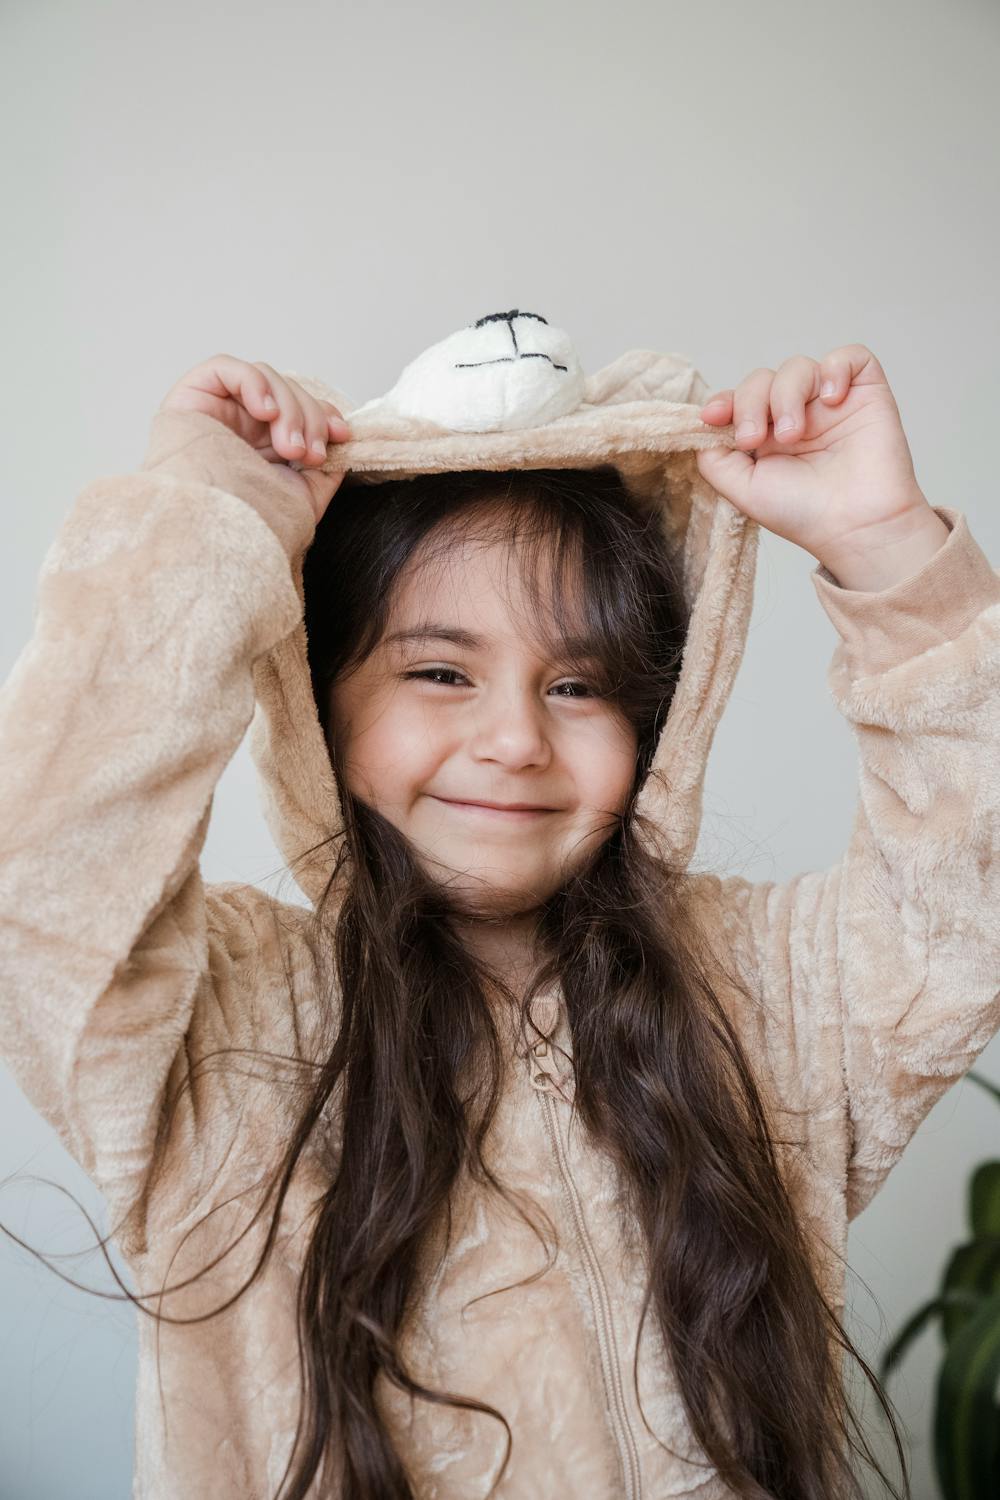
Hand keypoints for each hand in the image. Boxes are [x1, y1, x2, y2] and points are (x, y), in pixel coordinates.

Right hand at [156, 354, 351, 525]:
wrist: (219, 536)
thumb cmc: (254, 524)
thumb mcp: (304, 496)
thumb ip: (325, 468)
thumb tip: (341, 442)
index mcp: (262, 447)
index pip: (297, 409)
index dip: (323, 414)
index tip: (341, 436)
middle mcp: (239, 426)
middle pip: (285, 392)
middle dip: (309, 417)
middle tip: (311, 454)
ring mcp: (215, 411)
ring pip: (264, 379)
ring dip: (289, 408)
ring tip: (291, 448)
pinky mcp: (190, 398)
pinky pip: (225, 368)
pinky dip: (255, 383)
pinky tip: (266, 412)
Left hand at [694, 344, 942, 581]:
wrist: (855, 526)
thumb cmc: (804, 514)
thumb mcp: (741, 489)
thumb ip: (713, 457)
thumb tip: (702, 425)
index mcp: (766, 436)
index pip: (738, 401)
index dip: (724, 401)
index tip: (713, 416)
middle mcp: (796, 415)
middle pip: (761, 379)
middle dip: (750, 403)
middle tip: (755, 439)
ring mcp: (829, 403)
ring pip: (797, 366)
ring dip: (787, 394)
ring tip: (795, 434)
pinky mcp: (865, 393)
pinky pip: (849, 357)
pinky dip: (835, 368)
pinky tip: (830, 399)